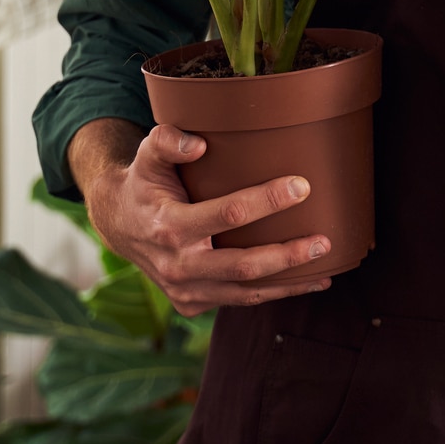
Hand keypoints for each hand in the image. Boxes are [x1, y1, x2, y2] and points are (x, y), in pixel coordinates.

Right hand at [69, 118, 331, 314]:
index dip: (267, 201)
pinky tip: (304, 282)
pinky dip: (274, 293)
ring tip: (325, 266)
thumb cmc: (145, 182)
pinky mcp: (193, 303)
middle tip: (324, 239)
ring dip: (288, 282)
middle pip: (242, 264)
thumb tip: (199, 144)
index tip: (302, 186)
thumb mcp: (147, 154)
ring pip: (245, 292)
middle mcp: (177, 265)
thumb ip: (167, 140)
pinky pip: (239, 300)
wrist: (119, 224)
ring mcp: (185, 290)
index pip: (227, 214)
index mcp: (169, 226)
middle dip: (287, 254)